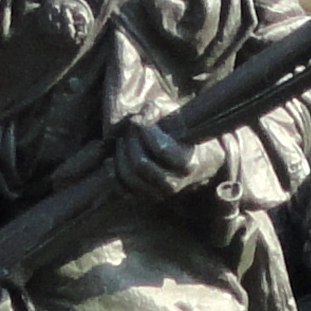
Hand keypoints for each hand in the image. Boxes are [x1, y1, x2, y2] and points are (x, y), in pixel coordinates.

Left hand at [112, 118, 231, 213]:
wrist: (199, 162)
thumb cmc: (187, 135)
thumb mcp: (179, 119)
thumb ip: (160, 112)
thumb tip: (141, 116)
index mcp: (188, 163)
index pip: (162, 150)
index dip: (147, 131)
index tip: (142, 120)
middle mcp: (174, 183)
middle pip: (140, 164)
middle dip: (131, 141)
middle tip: (131, 127)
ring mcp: (158, 194)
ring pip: (129, 177)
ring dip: (121, 154)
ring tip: (123, 139)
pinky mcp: (145, 198)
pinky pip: (121, 190)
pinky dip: (112, 174)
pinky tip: (111, 160)